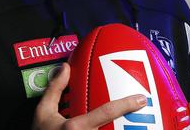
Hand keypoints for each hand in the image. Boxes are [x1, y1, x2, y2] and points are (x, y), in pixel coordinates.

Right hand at [32, 63, 146, 129]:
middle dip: (133, 125)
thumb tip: (66, 67)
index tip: (142, 99)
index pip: (106, 112)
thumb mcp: (43, 111)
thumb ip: (55, 89)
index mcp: (76, 127)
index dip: (126, 104)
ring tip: (138, 125)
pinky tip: (121, 129)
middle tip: (146, 114)